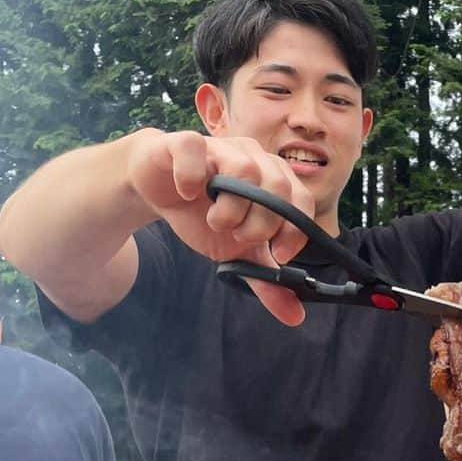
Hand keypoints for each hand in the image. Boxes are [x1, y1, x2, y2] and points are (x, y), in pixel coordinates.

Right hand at [126, 129, 313, 324]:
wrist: (160, 188)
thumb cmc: (205, 215)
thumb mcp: (237, 252)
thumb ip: (265, 279)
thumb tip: (296, 316)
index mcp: (273, 180)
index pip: (301, 201)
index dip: (295, 231)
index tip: (279, 255)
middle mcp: (253, 158)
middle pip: (276, 188)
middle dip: (261, 224)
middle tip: (239, 237)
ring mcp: (220, 148)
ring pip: (244, 169)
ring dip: (231, 207)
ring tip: (217, 221)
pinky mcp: (182, 144)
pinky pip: (194, 149)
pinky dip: (191, 175)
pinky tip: (187, 193)